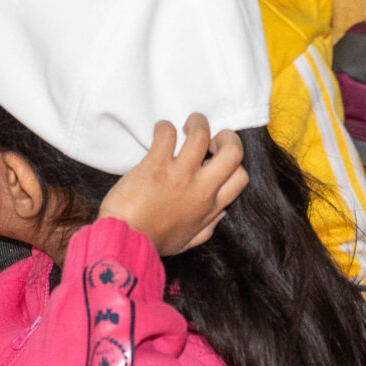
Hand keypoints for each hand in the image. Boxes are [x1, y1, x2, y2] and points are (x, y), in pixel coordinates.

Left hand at [99, 117, 248, 255]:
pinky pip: (167, 133)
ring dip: (197, 122)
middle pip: (234, 151)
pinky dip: (163, 127)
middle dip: (227, 137)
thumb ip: (209, 225)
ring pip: (202, 134)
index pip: (240, 176)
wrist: (124, 240)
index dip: (232, 163)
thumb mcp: (189, 240)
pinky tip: (159, 133)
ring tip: (186, 126)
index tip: (216, 160)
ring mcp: (179, 174)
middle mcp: (201, 187)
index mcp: (210, 206)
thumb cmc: (153, 242)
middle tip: (210, 139)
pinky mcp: (156, 164)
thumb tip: (222, 211)